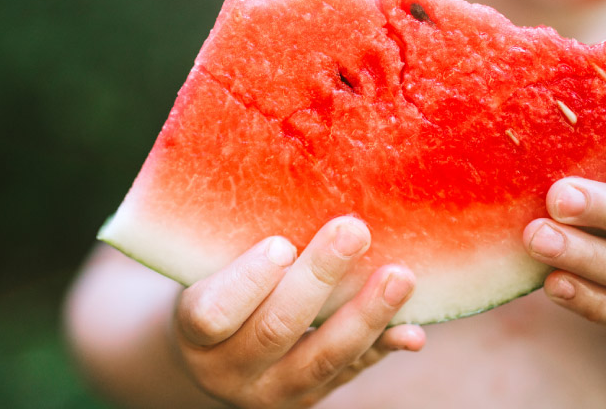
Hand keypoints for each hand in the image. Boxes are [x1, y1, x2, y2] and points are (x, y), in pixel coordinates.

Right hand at [172, 216, 424, 407]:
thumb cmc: (216, 291)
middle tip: (354, 231)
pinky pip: (350, 373)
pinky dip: (382, 348)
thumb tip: (297, 215)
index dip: (248, 282)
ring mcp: (271, 393)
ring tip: (399, 276)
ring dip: (365, 315)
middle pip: (276, 329)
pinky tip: (411, 332)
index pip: (213, 315)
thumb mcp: (209, 271)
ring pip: (322, 359)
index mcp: (194, 334)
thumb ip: (240, 250)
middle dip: (320, 278)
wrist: (213, 356)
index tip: (281, 244)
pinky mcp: (308, 399)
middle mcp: (228, 372)